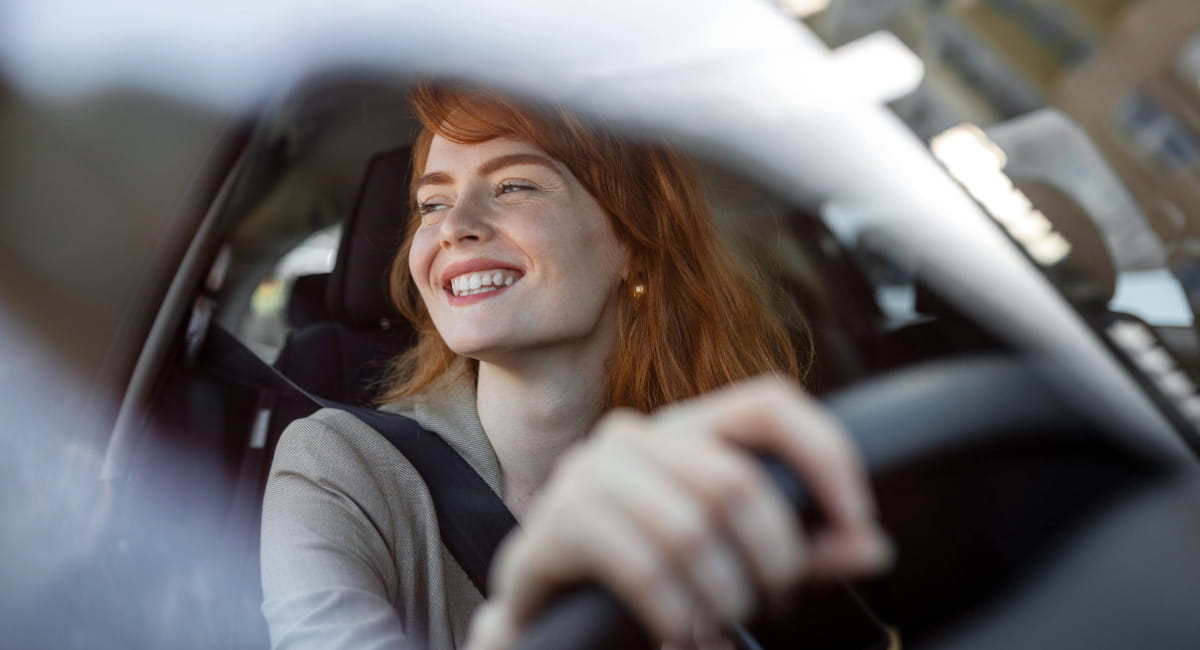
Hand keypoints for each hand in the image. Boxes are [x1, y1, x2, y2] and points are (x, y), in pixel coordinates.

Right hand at [465, 375, 890, 648]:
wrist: (548, 617)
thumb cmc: (648, 579)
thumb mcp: (736, 560)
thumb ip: (800, 552)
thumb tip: (872, 547)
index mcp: (687, 432)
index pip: (768, 403)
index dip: (825, 454)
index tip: (857, 521)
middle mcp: (635, 436)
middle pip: (734, 480)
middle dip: (772, 559)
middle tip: (770, 605)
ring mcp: (587, 474)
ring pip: (688, 527)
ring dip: (720, 597)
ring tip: (720, 629)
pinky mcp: (554, 525)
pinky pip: (638, 565)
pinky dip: (673, 614)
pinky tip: (680, 636)